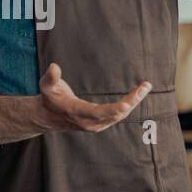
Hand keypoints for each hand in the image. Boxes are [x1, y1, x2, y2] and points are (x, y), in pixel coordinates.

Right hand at [35, 62, 150, 131]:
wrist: (48, 117)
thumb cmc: (49, 97)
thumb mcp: (46, 85)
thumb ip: (51, 77)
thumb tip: (54, 66)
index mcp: (76, 112)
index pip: (97, 112)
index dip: (112, 109)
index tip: (127, 104)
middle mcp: (88, 122)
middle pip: (115, 114)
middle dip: (132, 101)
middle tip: (145, 86)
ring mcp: (95, 125)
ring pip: (119, 115)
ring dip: (133, 102)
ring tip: (145, 87)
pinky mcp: (100, 124)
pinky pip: (118, 115)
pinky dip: (129, 105)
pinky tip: (137, 94)